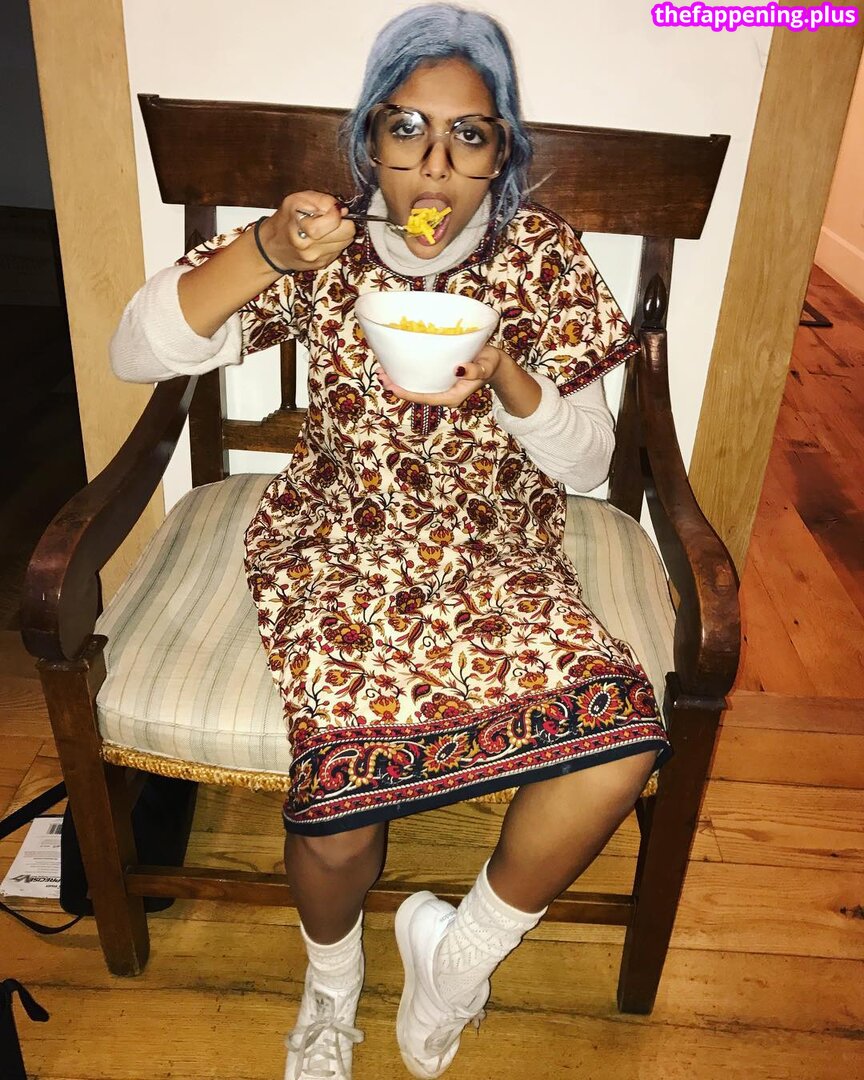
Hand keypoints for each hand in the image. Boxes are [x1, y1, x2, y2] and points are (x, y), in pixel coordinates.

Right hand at [258, 191, 354, 272]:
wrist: (272, 247)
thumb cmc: (285, 220)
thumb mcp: (297, 200)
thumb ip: (321, 200)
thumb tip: (341, 209)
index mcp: (301, 227)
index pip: (335, 220)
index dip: (337, 212)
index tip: (332, 209)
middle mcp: (309, 245)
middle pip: (346, 233)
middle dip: (343, 223)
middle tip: (332, 220)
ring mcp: (316, 257)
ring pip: (346, 242)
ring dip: (340, 234)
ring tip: (325, 230)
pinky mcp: (321, 264)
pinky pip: (339, 251)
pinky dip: (334, 243)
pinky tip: (322, 240)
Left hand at [376, 344, 505, 407]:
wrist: (494, 363)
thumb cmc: (490, 364)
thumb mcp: (486, 366)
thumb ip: (475, 371)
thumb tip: (459, 370)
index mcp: (452, 396)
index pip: (424, 398)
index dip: (406, 394)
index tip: (391, 386)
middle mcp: (443, 393)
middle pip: (416, 394)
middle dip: (396, 386)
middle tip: (380, 374)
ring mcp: (440, 386)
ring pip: (416, 387)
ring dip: (399, 379)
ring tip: (382, 370)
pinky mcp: (438, 377)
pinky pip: (420, 378)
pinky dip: (407, 372)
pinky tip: (396, 365)